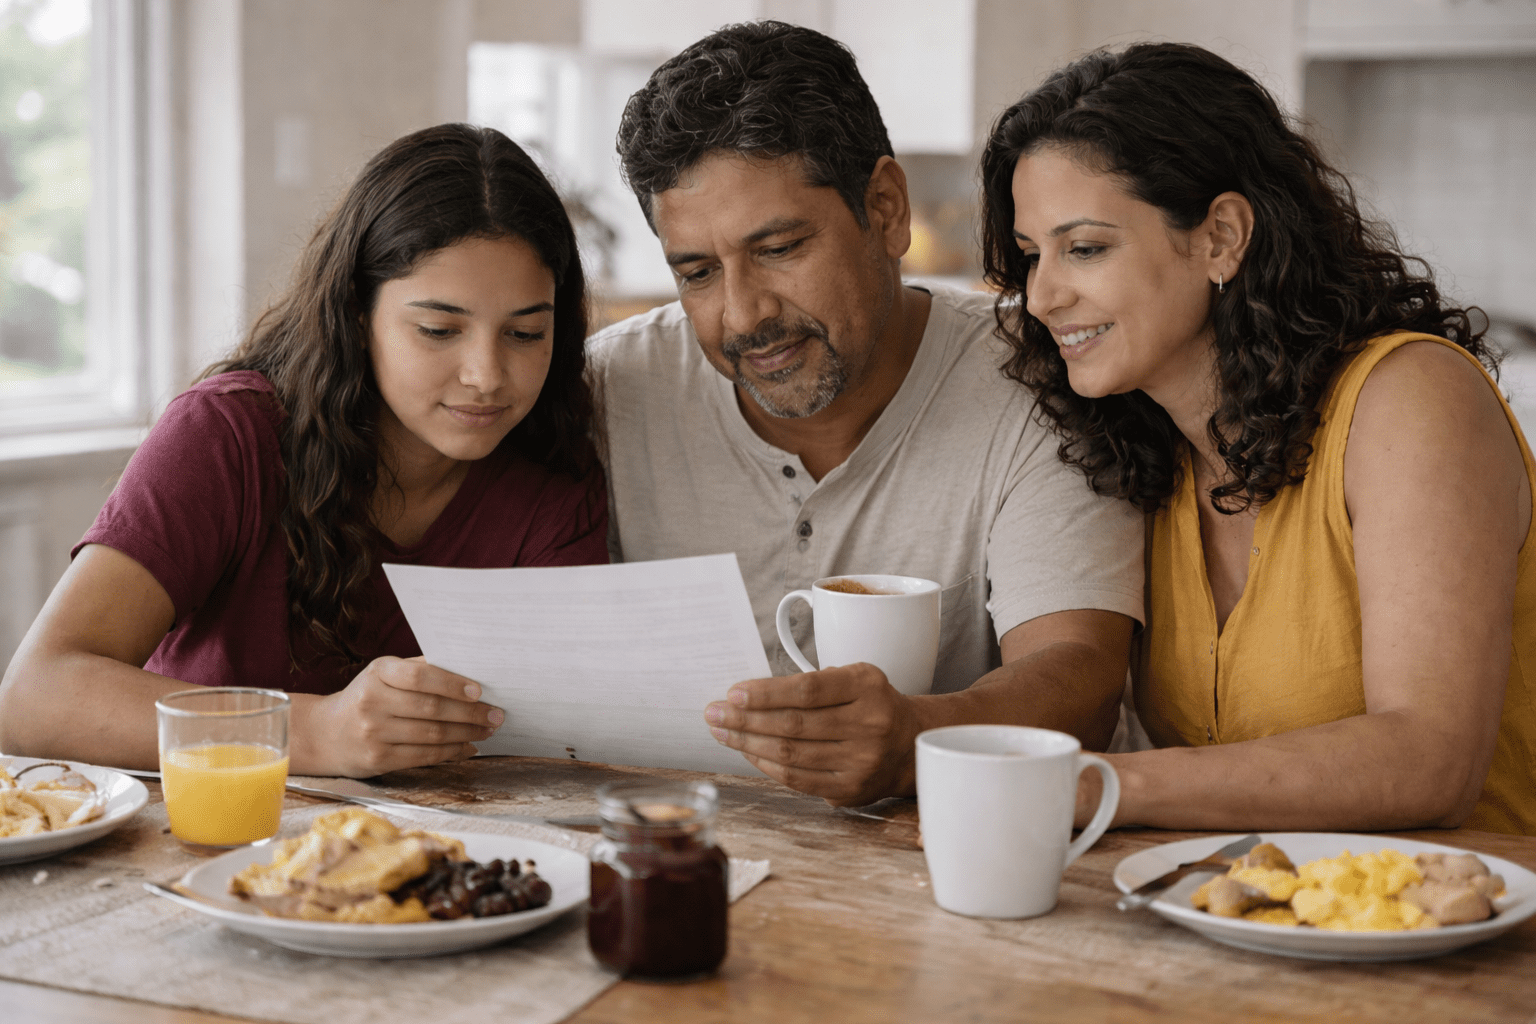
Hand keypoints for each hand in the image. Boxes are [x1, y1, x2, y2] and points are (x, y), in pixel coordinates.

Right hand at [294, 656, 503, 776]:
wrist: (325, 734)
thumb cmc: (368, 697)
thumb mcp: (384, 675)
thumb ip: (420, 670)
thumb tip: (470, 671)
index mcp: (378, 673)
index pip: (420, 676)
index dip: (453, 683)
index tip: (479, 690)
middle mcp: (372, 702)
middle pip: (431, 708)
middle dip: (470, 713)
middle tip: (496, 715)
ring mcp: (373, 733)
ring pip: (432, 735)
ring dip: (466, 734)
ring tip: (487, 730)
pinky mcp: (378, 760)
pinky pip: (424, 756)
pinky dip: (451, 752)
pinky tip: (468, 747)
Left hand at [703, 662, 921, 805]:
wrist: (910, 743)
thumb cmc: (871, 705)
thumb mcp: (854, 678)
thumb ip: (811, 683)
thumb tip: (750, 694)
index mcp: (867, 687)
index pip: (807, 690)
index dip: (766, 693)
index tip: (734, 693)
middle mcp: (868, 725)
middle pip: (794, 724)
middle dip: (745, 719)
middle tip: (715, 713)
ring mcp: (861, 762)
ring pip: (791, 755)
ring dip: (748, 743)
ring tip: (723, 732)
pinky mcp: (850, 789)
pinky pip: (797, 779)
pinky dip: (766, 765)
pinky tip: (748, 752)